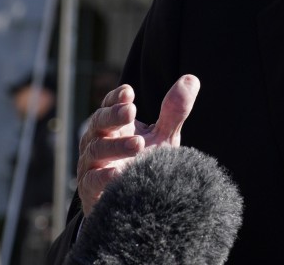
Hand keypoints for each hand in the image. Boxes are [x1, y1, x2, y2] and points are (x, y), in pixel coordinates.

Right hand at [76, 74, 199, 214]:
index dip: (116, 98)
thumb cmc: (147, 164)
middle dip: (113, 115)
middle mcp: (98, 140)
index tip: (129, 93)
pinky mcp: (91, 190)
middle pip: (99, 122)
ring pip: (95, 150)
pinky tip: (117, 173)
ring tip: (138, 144)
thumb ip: (174, 111)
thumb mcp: (163, 136)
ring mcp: (92, 164)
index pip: (109, 104)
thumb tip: (192, 79)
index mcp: (115, 125)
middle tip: (131, 111)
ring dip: (115, 146)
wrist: (138, 204)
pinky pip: (92, 180)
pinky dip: (102, 176)